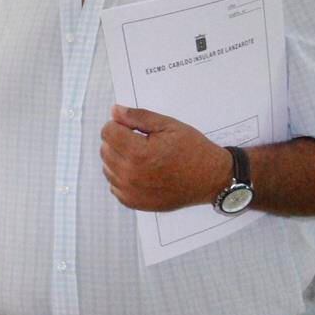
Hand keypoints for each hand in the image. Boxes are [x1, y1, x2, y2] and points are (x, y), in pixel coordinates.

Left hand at [99, 107, 232, 211]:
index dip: (119, 125)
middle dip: (118, 141)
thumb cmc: (192, 150)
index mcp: (138, 152)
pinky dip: (122, 177)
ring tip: (142, 157)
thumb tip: (115, 111)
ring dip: (118, 159)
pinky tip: (141, 172)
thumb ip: (138, 117)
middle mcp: (130, 174)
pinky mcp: (133, 202)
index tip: (133, 127)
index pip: (107, 132)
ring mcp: (130, 191)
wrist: (210, 179)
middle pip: (104, 149)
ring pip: (107, 168)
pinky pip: (114, 185)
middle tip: (140, 141)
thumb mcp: (169, 125)